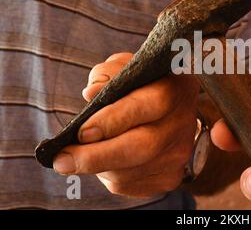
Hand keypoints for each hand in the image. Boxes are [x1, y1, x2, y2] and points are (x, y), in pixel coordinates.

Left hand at [53, 53, 199, 196]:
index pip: (148, 105)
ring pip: (130, 171)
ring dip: (98, 166)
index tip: (82, 132)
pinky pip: (130, 185)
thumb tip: (92, 93)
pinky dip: (109, 176)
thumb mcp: (126, 67)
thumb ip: (109, 73)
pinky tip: (105, 161)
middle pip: (142, 147)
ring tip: (83, 154)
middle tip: (63, 161)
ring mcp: (179, 153)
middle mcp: (183, 123)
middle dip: (97, 156)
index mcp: (176, 88)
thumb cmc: (141, 85)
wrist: (168, 111)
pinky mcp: (170, 177)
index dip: (114, 120)